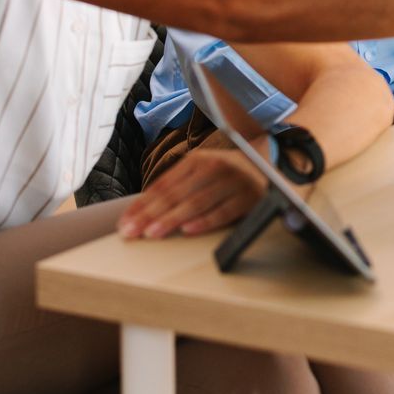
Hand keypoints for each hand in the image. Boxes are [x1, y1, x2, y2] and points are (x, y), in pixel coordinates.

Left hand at [119, 145, 267, 238]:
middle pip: (176, 194)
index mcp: (196, 160)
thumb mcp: (201, 172)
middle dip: (150, 215)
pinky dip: (204, 222)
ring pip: (196, 203)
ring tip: (153, 232)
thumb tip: (144, 211)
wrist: (268, 164)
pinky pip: (223, 212)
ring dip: (172, 219)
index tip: (125, 223)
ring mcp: (232, 181)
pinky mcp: (248, 197)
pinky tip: (188, 230)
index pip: (162, 185)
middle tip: (132, 232)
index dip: (142, 205)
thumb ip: (177, 187)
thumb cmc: (226, 174)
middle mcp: (213, 167)